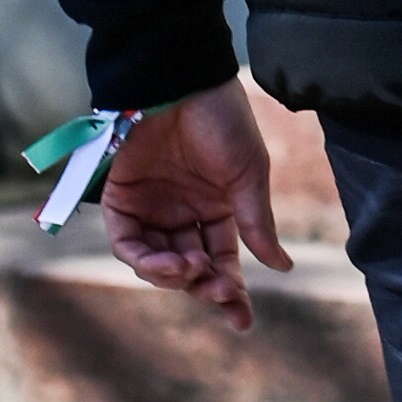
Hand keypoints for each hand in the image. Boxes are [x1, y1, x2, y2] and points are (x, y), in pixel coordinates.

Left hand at [101, 83, 296, 333]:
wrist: (181, 80)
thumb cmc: (222, 121)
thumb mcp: (248, 174)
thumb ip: (257, 223)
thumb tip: (281, 267)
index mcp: (216, 209)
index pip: (222, 261)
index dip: (230, 292)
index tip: (241, 321)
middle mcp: (181, 214)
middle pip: (188, 269)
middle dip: (203, 286)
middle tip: (217, 289)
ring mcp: (150, 208)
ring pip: (156, 263)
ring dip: (173, 276)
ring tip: (189, 268)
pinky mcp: (120, 199)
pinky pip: (127, 243)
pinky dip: (145, 258)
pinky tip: (168, 262)